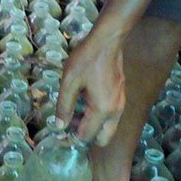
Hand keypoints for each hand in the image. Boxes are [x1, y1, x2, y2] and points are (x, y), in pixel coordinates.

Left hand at [56, 30, 125, 147]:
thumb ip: (64, 106)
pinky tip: (86, 99)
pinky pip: (111, 117)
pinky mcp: (121, 97)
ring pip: (108, 128)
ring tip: (76, 107)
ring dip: (93, 125)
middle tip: (70, 120)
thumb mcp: (69, 82)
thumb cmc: (86, 60)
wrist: (107, 41)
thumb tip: (60, 127)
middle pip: (102, 139)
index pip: (86, 136)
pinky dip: (99, 116)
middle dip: (86, 134)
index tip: (60, 127)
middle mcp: (115, 112)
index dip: (71, 135)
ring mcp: (121, 104)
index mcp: (102, 111)